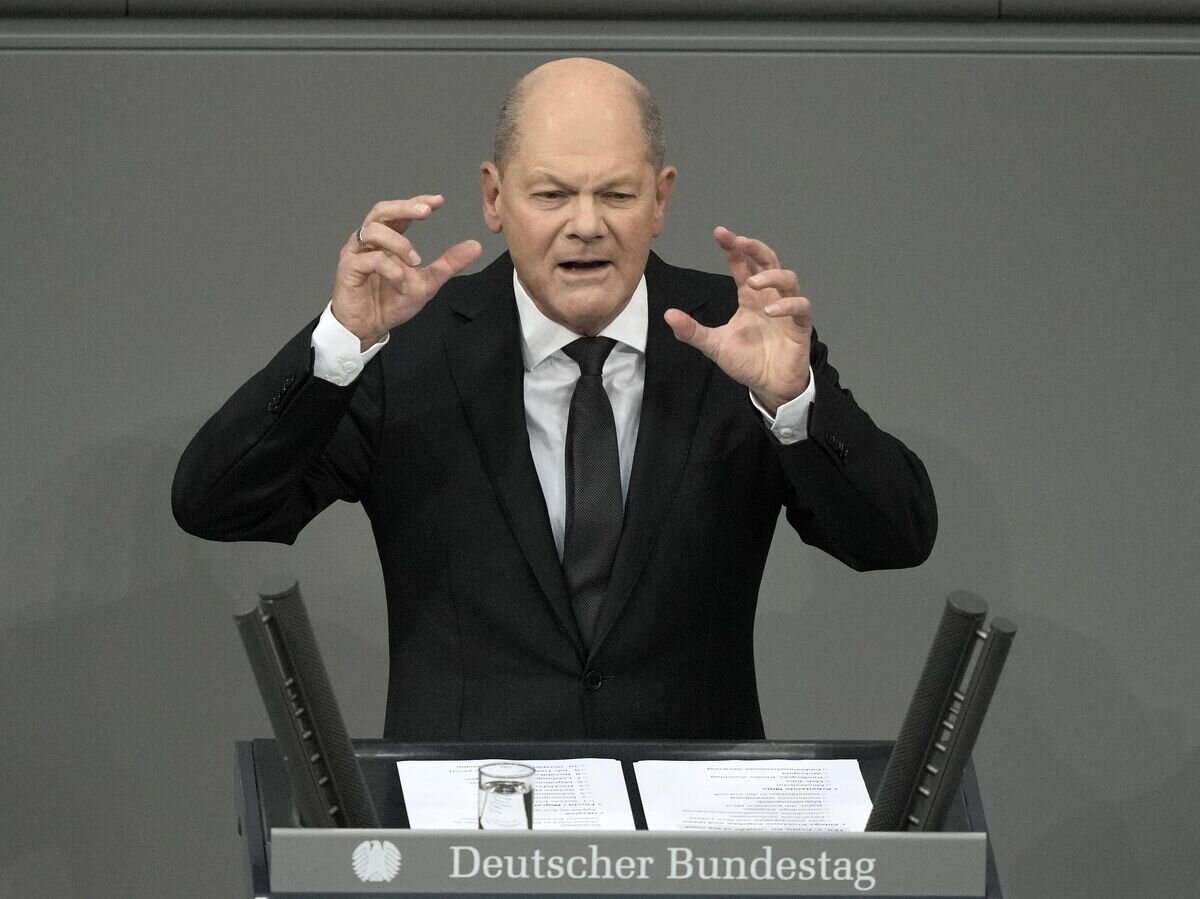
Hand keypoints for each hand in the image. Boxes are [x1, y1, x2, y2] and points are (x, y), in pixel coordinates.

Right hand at [331, 195, 481, 348]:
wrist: (370, 327)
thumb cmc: (391, 302)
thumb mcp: (428, 282)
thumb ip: (448, 264)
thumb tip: (475, 246)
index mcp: (387, 240)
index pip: (400, 213)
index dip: (416, 203)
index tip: (438, 201)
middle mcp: (370, 242)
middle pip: (382, 211)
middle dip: (405, 207)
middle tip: (426, 211)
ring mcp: (356, 253)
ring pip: (373, 231)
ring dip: (399, 243)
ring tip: (415, 261)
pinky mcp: (348, 269)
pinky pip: (368, 259)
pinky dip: (389, 267)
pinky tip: (400, 279)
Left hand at [664, 226, 811, 414]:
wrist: (769, 386)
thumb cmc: (747, 361)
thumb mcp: (714, 345)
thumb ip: (692, 331)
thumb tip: (667, 314)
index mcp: (749, 297)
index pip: (743, 265)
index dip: (734, 248)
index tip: (720, 233)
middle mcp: (769, 297)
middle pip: (768, 261)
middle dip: (754, 248)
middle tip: (739, 241)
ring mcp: (786, 309)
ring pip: (788, 278)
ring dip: (771, 276)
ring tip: (753, 283)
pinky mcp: (800, 325)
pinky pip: (801, 306)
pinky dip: (787, 305)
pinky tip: (769, 312)